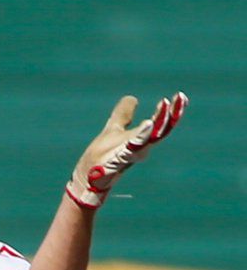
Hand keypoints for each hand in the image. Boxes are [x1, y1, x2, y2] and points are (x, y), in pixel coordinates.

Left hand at [66, 92, 187, 209]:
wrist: (89, 174)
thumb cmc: (103, 155)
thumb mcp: (114, 127)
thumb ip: (123, 114)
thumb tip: (132, 98)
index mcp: (143, 139)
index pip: (162, 123)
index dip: (172, 110)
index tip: (180, 95)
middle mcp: (142, 146)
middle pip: (163, 129)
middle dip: (173, 113)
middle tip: (180, 98)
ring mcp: (132, 152)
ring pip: (151, 136)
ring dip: (160, 120)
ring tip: (165, 104)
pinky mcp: (120, 158)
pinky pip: (134, 146)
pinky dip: (142, 135)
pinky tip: (148, 124)